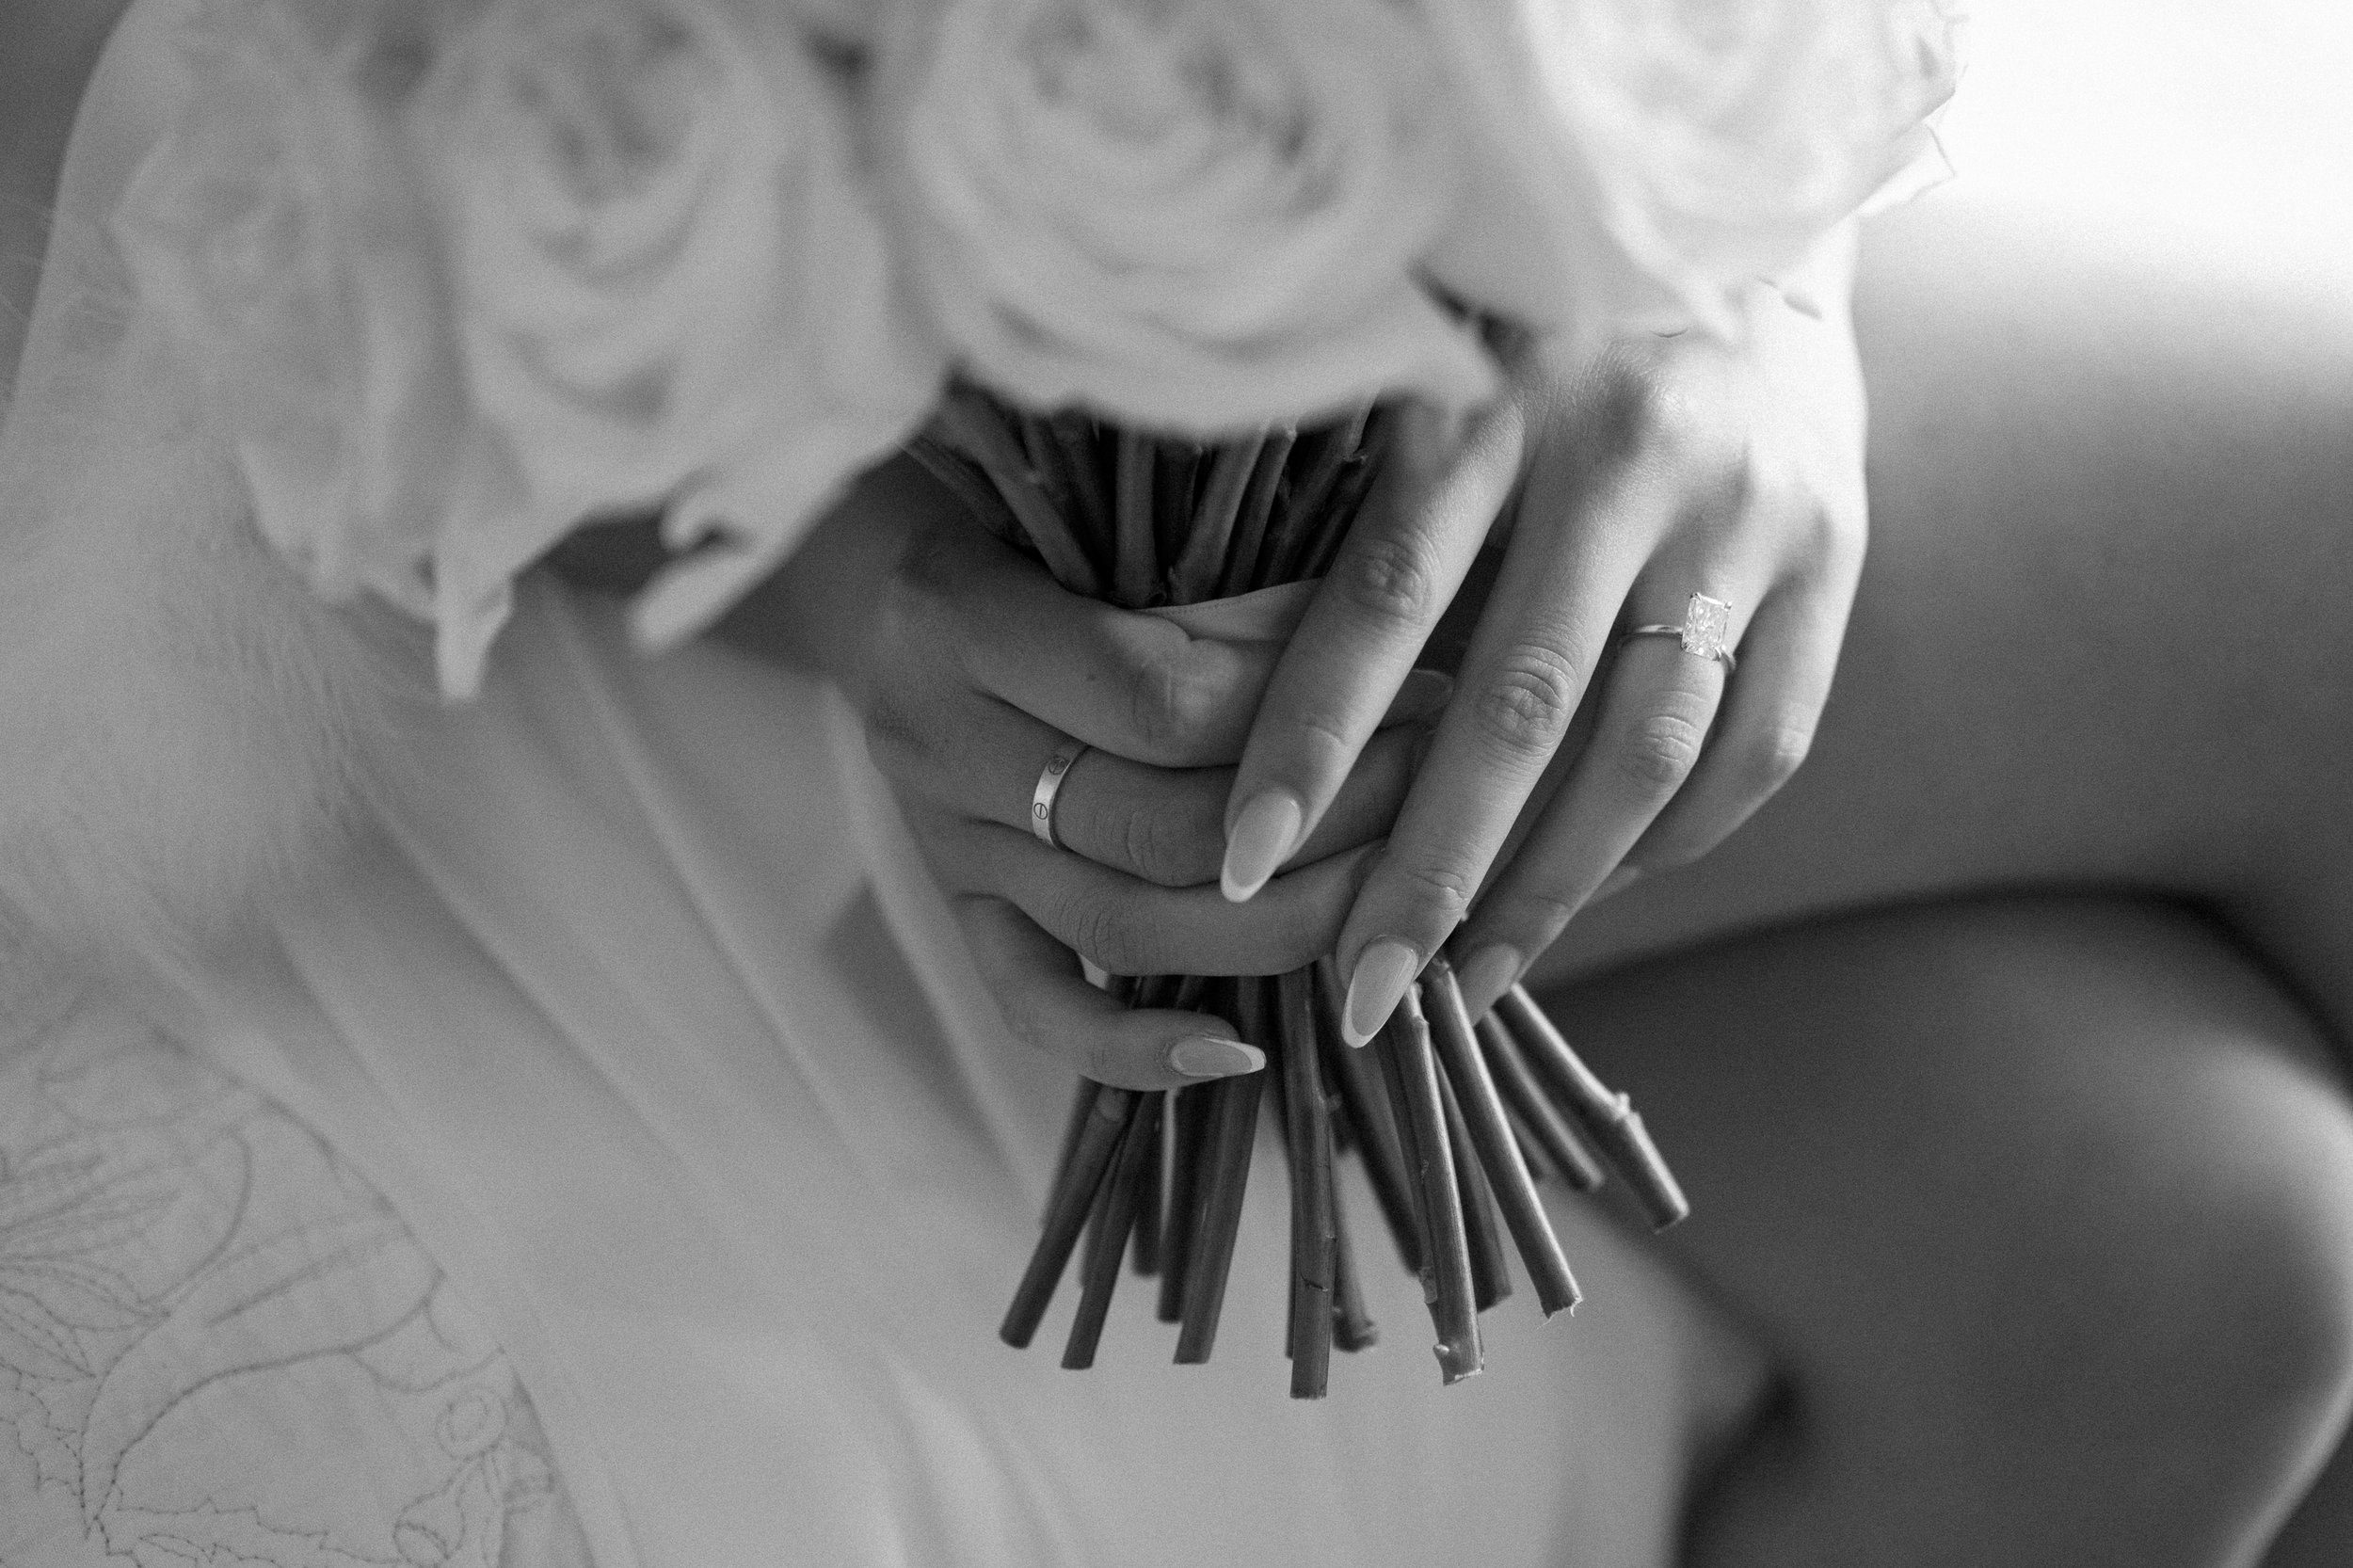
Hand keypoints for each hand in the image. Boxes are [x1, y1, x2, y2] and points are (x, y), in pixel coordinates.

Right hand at [754, 455, 1445, 1088]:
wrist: (879, 576)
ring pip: (1120, 924)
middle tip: (1438, 786)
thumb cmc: (1029, 521)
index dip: (1308, 713)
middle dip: (1324, 821)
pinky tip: (1238, 1052)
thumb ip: (1221, 583)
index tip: (1428, 689)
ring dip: (1275, 924)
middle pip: (1155, 828)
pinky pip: (1034, 1007)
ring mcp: (945, 844)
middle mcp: (938, 743)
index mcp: (963, 618)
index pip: (1163, 702)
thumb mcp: (1106, 515)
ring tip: (1389, 891)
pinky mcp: (956, 910)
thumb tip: (1392, 659)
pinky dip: (1132, 1048)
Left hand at [1216, 247, 1870, 1040]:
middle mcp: (1628, 456)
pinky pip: (1755, 749)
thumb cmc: (1535, 345)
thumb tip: (1256, 737)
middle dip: (1432, 872)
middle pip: (1519, 707)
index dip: (1307, 743)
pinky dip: (1666, 845)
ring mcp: (1747, 514)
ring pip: (1646, 751)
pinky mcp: (1836, 562)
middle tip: (1357, 994)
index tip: (1235, 865)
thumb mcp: (1436, 386)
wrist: (1752, 244)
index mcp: (1493, 403)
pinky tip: (1585, 900)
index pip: (1382, 601)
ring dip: (1552, 890)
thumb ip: (1363, 529)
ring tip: (1467, 985)